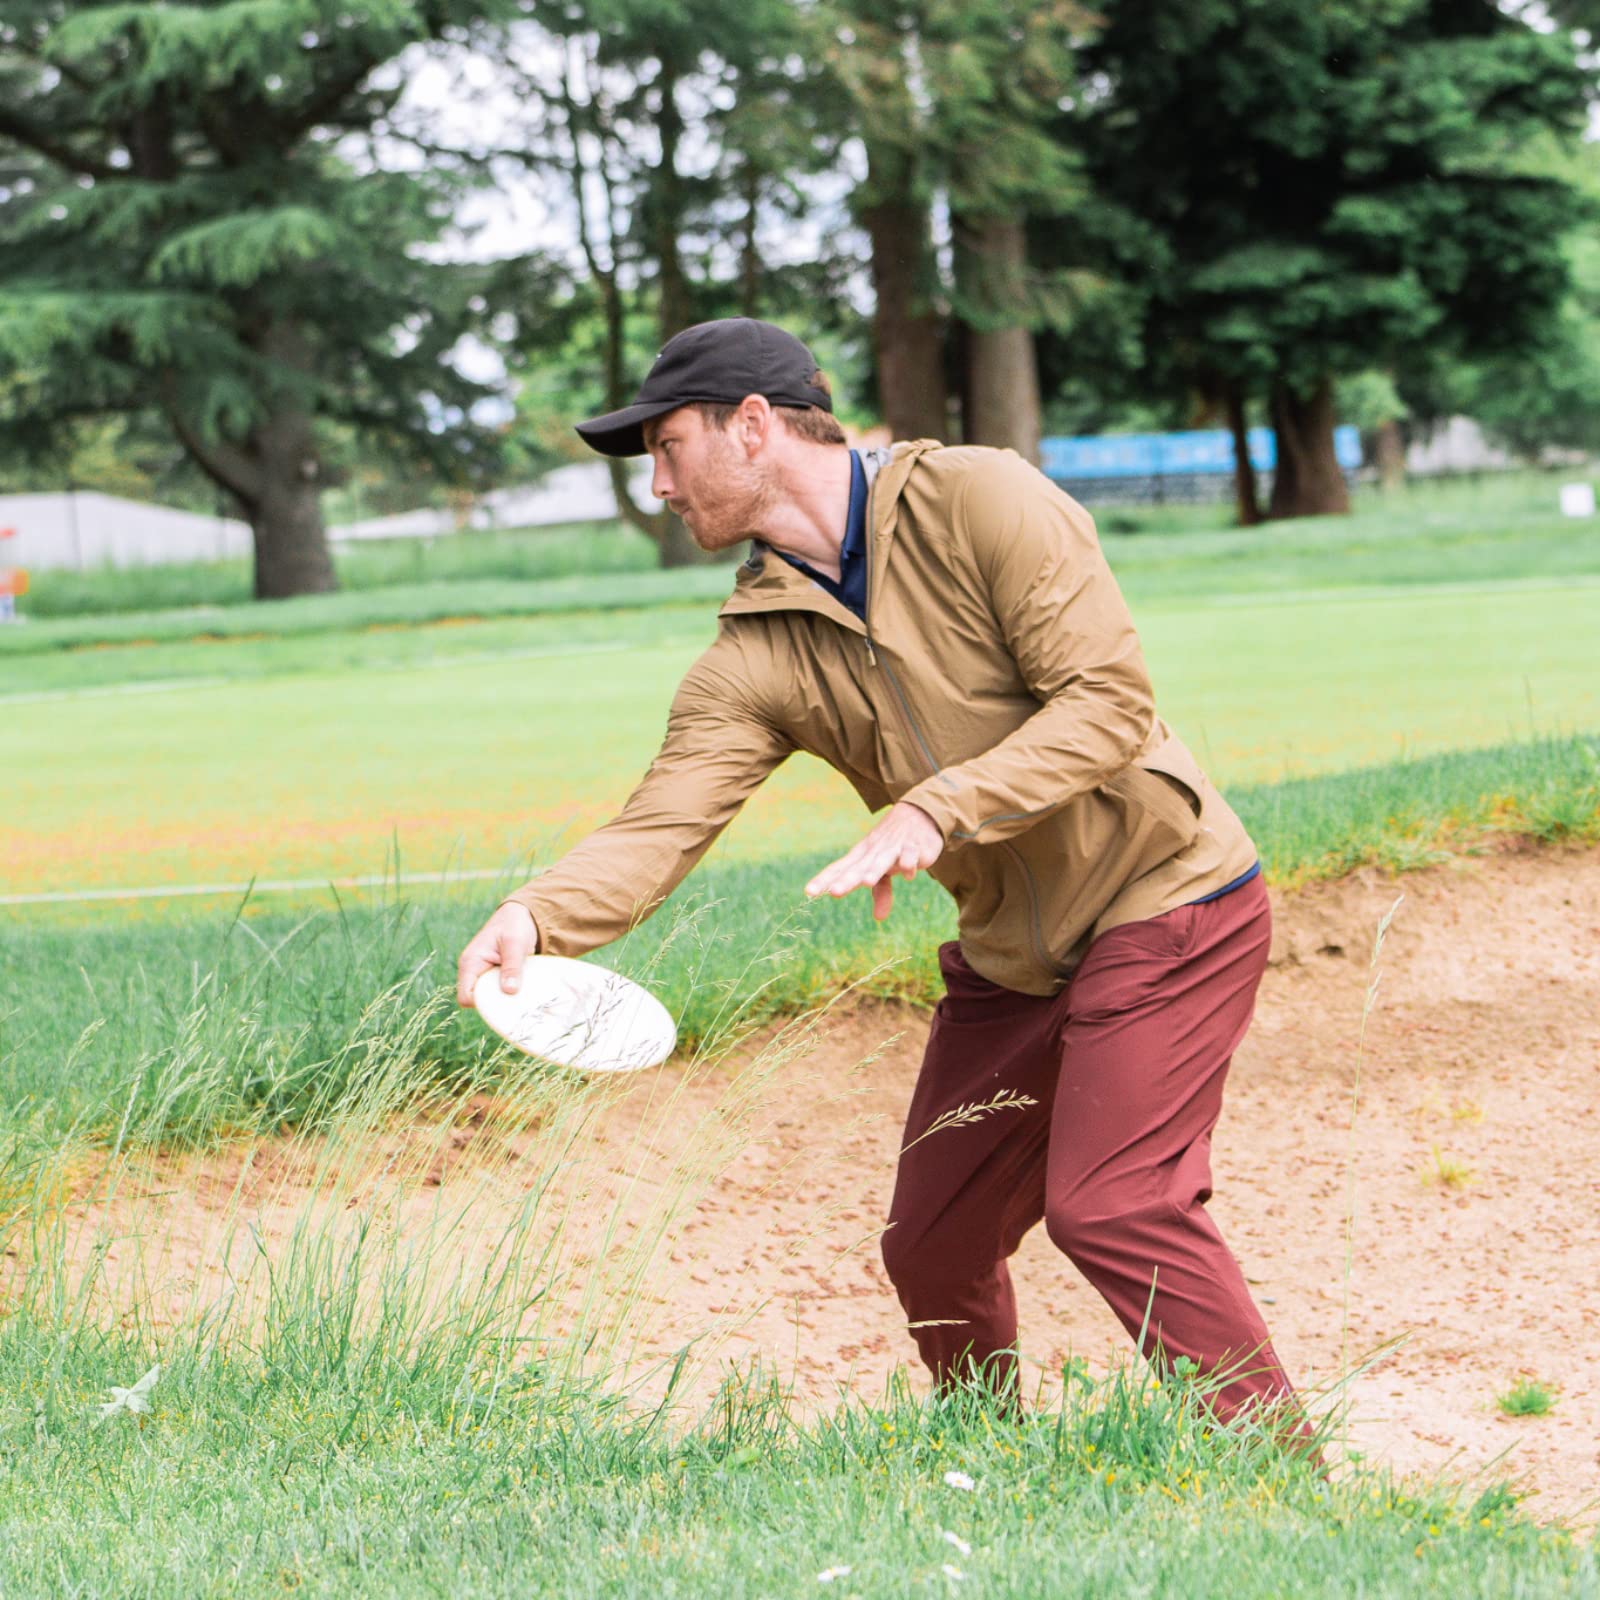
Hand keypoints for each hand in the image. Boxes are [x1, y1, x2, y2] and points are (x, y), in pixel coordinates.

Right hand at [457, 902, 539, 1006]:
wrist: (519, 916)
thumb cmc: (514, 925)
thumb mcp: (515, 943)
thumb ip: (512, 966)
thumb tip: (509, 991)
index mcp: (471, 963)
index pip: (466, 996)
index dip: (482, 1004)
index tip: (505, 1003)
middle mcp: (473, 972)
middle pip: (478, 1001)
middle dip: (496, 1004)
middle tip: (519, 1004)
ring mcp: (483, 975)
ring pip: (489, 998)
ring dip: (504, 999)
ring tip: (523, 998)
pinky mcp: (494, 976)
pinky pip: (498, 992)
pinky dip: (509, 993)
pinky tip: (524, 993)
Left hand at [804, 801, 943, 921]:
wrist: (918, 814)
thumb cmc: (893, 846)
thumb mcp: (886, 870)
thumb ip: (881, 893)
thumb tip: (879, 918)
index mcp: (861, 857)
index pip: (839, 869)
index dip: (824, 880)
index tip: (809, 893)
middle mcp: (873, 853)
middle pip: (857, 868)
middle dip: (847, 880)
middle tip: (834, 892)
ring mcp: (893, 848)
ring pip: (882, 861)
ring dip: (875, 870)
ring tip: (866, 882)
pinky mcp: (913, 847)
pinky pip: (910, 856)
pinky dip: (909, 864)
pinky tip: (908, 874)